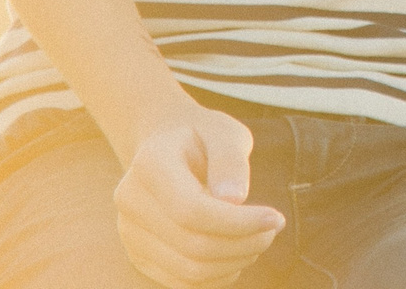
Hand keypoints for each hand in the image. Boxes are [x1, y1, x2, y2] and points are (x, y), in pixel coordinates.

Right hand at [114, 103, 283, 286]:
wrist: (167, 146)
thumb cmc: (203, 137)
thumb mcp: (223, 132)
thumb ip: (230, 160)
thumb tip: (234, 199)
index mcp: (150, 165)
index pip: (192, 210)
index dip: (238, 222)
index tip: (276, 218)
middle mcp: (131, 203)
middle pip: (192, 245)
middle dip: (244, 243)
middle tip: (273, 228)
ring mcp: (130, 234)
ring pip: (188, 270)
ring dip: (234, 262)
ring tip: (259, 239)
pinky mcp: (139, 255)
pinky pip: (181, 282)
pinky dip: (217, 276)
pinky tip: (238, 254)